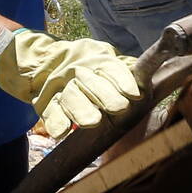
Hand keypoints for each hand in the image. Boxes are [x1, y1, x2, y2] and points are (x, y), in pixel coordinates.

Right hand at [0, 29, 142, 139]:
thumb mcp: (107, 60)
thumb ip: (126, 69)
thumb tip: (146, 78)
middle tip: (120, 108)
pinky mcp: (45, 102)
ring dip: (81, 110)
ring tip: (92, 123)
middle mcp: (77, 72)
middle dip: (105, 95)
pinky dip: (55, 122)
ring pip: (71, 97)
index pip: (111, 68)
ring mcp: (60, 87)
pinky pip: (50, 111)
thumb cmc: (90, 67)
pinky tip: (61, 132)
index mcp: (97, 61)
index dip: (123, 80)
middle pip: (91, 83)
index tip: (134, 94)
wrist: (46, 61)